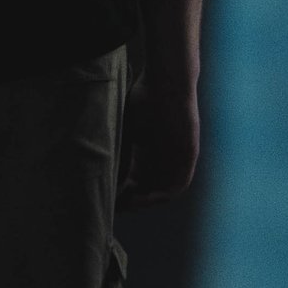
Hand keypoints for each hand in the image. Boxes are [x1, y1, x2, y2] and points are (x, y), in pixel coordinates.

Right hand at [119, 70, 199, 203]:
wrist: (168, 82)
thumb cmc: (144, 97)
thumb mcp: (127, 126)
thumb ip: (118, 146)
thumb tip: (98, 166)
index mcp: (148, 149)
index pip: (135, 179)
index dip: (121, 191)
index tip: (107, 197)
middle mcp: (163, 157)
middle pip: (148, 187)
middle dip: (132, 199)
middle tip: (115, 206)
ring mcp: (178, 158)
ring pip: (163, 189)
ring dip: (147, 200)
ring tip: (130, 205)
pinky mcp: (189, 155)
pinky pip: (179, 184)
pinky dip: (164, 194)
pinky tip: (148, 197)